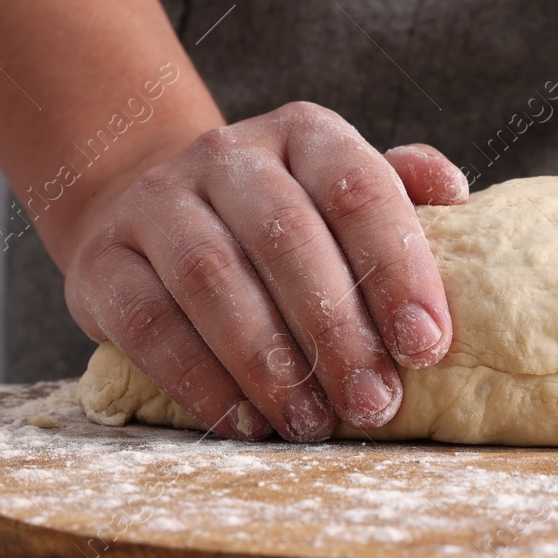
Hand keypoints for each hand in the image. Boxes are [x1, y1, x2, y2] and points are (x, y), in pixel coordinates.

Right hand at [63, 102, 467, 441]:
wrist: (146, 209)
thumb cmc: (276, 219)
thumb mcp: (338, 191)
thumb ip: (397, 193)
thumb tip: (455, 191)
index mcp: (303, 133)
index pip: (357, 189)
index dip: (397, 267)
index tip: (427, 344)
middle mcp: (227, 155)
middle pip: (287, 239)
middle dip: (338, 332)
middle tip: (374, 403)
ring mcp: (156, 202)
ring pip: (214, 280)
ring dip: (271, 364)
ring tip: (313, 423)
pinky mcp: (102, 261)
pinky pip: (150, 324)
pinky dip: (201, 382)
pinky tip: (246, 423)